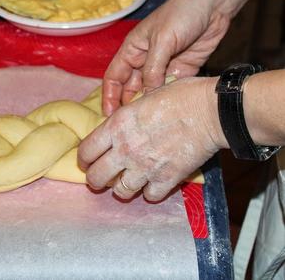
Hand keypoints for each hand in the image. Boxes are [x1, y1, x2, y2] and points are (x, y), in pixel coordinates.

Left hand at [79, 77, 226, 200]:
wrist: (210, 110)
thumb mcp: (142, 99)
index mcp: (116, 126)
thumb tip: (118, 127)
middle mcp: (125, 149)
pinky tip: (154, 183)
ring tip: (128, 182)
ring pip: (120, 191)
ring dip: (122, 188)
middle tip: (102, 178)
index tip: (87, 162)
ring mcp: (145, 167)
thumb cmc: (180, 96)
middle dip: (96, 180)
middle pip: (96, 178)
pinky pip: (149, 196)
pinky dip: (150, 192)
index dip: (83, 159)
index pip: (86, 151)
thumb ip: (126, 118)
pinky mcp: (166, 179)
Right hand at [103, 0, 247, 115]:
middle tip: (129, 125)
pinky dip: (167, 100)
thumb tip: (147, 95)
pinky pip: (170, 89)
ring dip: (148, 105)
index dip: (109, 96)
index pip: (114, 77)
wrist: (215, 5)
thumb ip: (153, 69)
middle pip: (130, 88)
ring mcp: (163, 67)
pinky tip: (166, 112)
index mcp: (132, 50)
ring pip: (150, 92)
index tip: (108, 115)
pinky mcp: (182, 71)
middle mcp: (144, 61)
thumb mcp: (162, 40)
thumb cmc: (181, 14)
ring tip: (147, 123)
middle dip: (128, 106)